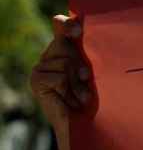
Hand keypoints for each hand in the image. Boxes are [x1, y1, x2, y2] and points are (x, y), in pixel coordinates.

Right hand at [30, 16, 90, 142]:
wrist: (88, 124)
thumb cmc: (97, 96)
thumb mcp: (97, 72)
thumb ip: (92, 53)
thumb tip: (91, 33)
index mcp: (66, 49)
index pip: (61, 25)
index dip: (67, 25)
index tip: (77, 30)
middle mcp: (51, 55)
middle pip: (65, 44)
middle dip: (80, 62)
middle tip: (86, 79)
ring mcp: (41, 67)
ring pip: (64, 62)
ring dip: (78, 80)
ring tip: (81, 94)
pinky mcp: (37, 80)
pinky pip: (59, 77)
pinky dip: (70, 89)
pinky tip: (73, 99)